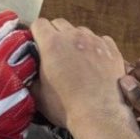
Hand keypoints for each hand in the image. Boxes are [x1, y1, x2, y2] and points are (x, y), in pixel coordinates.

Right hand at [29, 18, 128, 135]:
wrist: (100, 115)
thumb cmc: (66, 107)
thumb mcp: (38, 95)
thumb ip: (30, 76)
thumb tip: (27, 71)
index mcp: (52, 44)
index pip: (39, 23)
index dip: (36, 33)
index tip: (37, 44)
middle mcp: (74, 36)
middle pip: (59, 23)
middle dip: (55, 34)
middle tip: (56, 53)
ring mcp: (95, 41)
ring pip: (81, 30)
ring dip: (76, 40)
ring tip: (77, 58)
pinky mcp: (111, 49)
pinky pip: (101, 40)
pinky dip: (96, 47)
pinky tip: (95, 62)